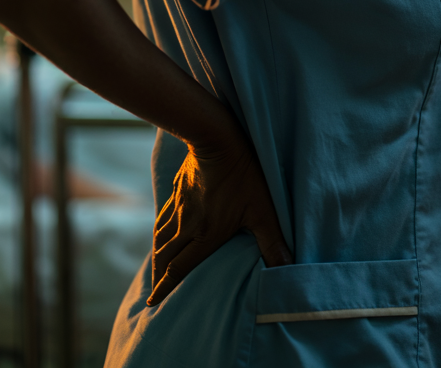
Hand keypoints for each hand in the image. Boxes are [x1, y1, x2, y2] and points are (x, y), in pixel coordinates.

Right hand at [148, 138, 292, 305]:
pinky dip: (160, 231)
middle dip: (158, 276)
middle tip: (153, 291)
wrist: (215, 138)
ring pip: (161, 236)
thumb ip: (272, 241)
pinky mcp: (178, 190)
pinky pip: (164, 217)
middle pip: (165, 256)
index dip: (166, 287)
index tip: (154, 302)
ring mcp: (180, 206)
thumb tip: (286, 269)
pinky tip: (162, 230)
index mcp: (204, 235)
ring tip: (156, 266)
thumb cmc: (242, 175)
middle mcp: (187, 224)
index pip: (180, 268)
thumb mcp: (262, 210)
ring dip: (157, 255)